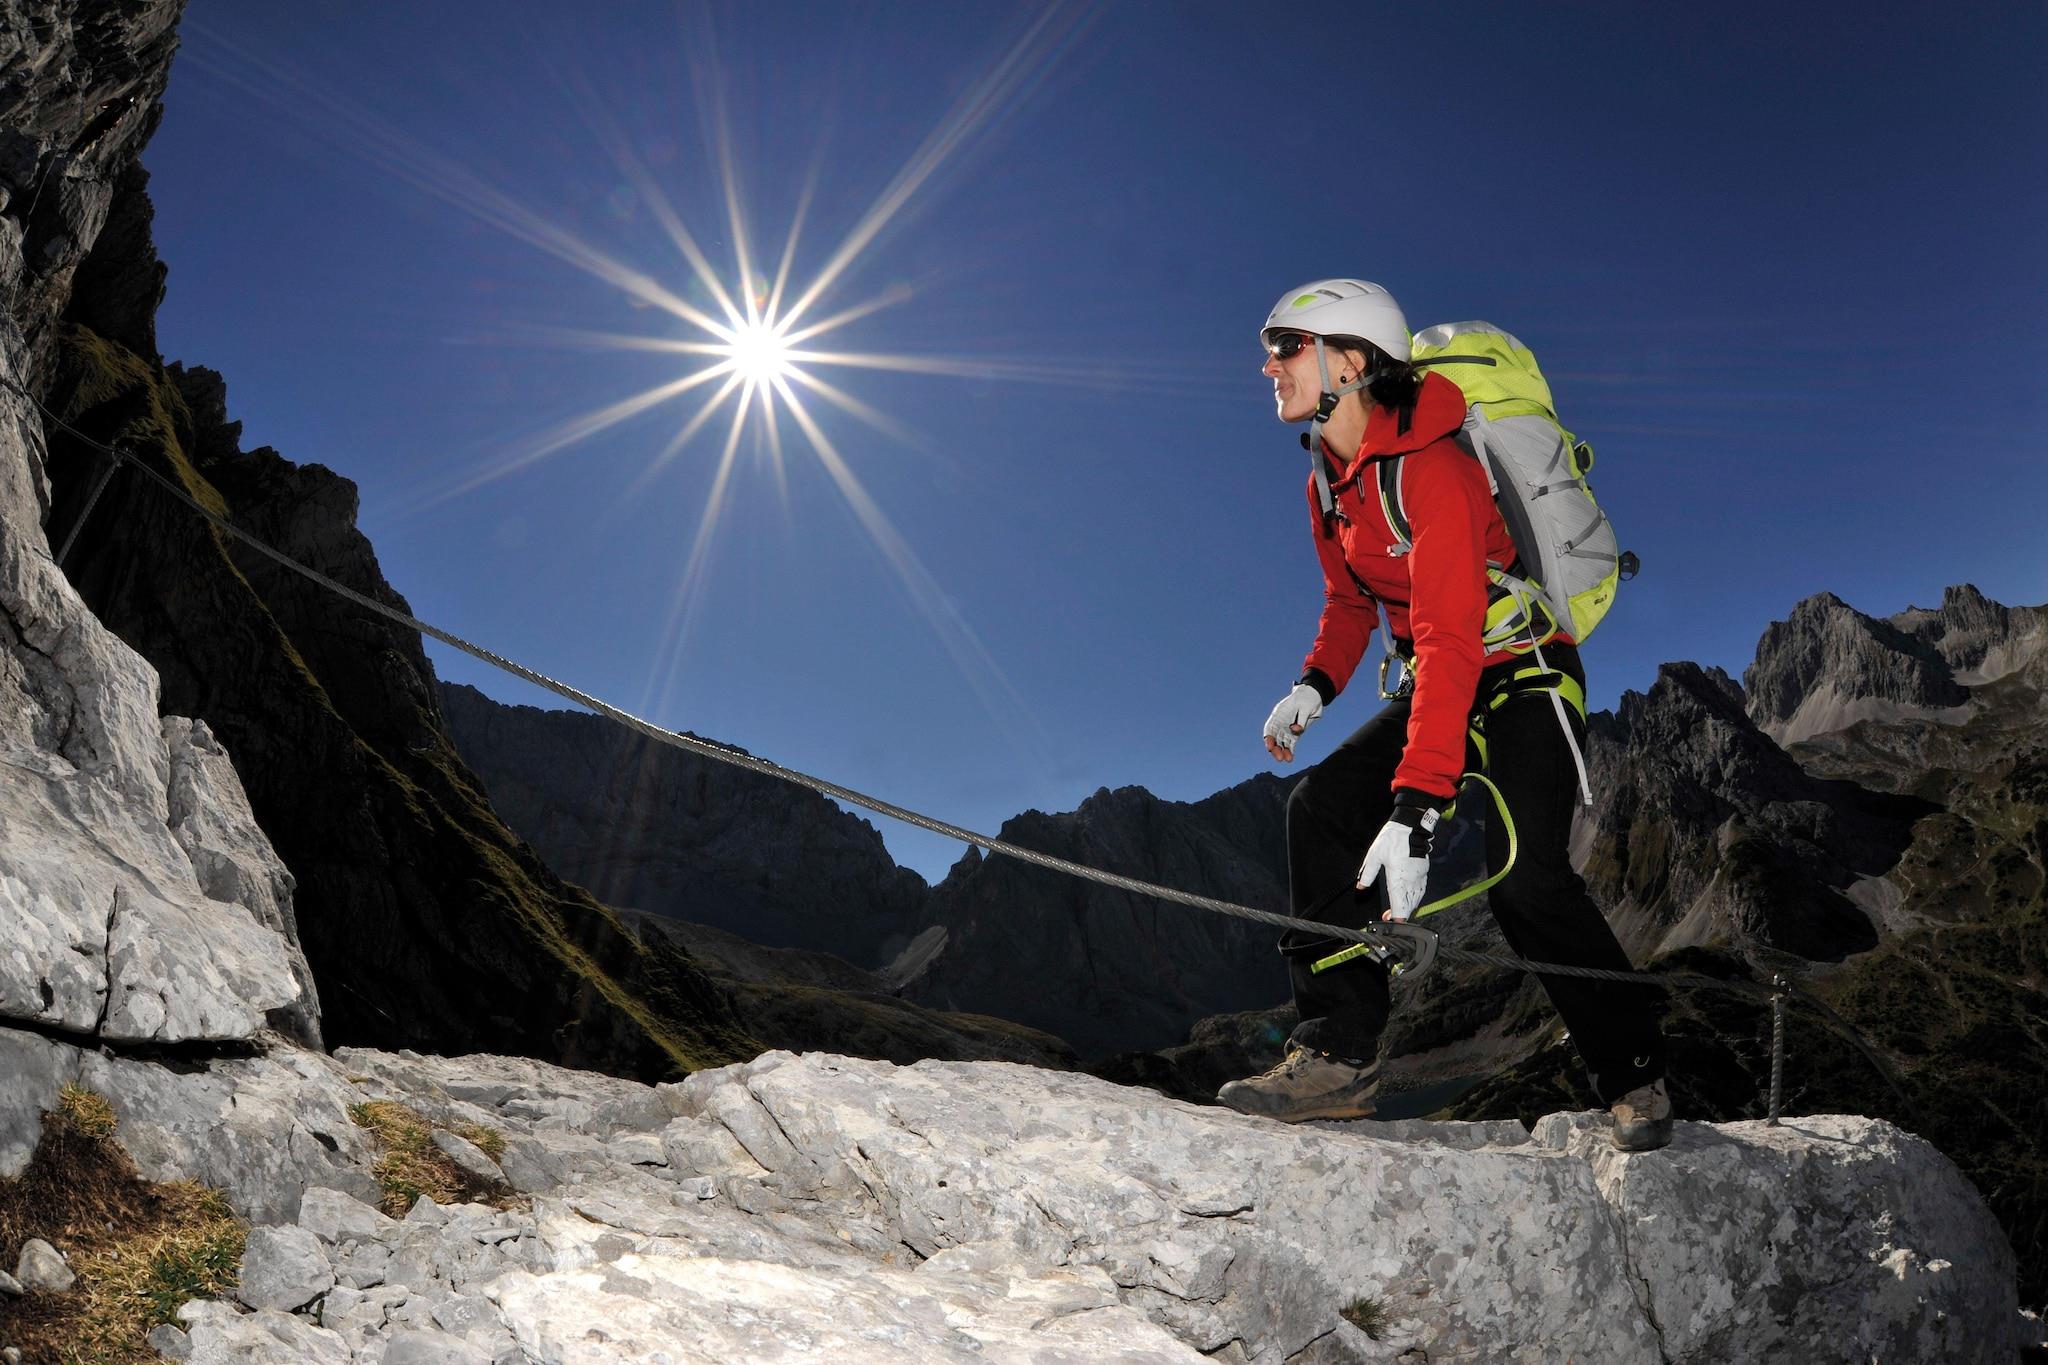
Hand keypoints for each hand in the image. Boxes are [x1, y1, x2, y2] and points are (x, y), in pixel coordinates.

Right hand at [1262, 683, 1323, 762]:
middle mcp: (1281, 721)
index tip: (1269, 746)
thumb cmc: (1308, 698)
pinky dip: (1290, 750)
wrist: (1315, 695)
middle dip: (1275, 748)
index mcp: (1280, 713)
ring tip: (1288, 760)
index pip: (1270, 727)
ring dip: (1283, 751)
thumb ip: (1301, 720)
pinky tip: (1291, 757)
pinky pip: (1291, 742)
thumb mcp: (1306, 707)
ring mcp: (1288, 726)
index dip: (1268, 738)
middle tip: (1280, 758)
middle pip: (1275, 737)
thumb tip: (1295, 731)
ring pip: (1282, 741)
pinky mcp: (1295, 731)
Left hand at [1358, 804, 1439, 919]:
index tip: (1393, 925)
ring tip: (1397, 910)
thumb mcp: (1374, 856)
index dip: (1397, 918)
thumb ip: (1367, 874)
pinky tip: (1410, 899)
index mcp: (1398, 879)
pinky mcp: (1424, 872)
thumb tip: (1360, 888)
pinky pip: (1421, 891)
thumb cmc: (1391, 840)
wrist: (1411, 827)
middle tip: (1388, 917)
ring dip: (1408, 907)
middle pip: (1409, 906)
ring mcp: (1419, 877)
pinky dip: (1415, 898)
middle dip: (1399, 914)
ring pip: (1416, 899)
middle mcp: (1411, 881)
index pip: (1400, 906)